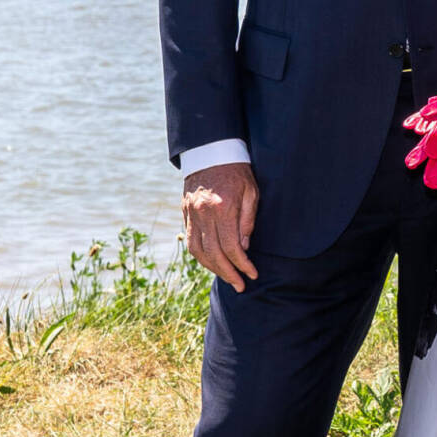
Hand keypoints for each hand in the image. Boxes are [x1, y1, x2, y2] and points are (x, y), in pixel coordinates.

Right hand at [181, 162, 258, 291]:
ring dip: (212, 268)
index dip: (242, 264)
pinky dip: (200, 256)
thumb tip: (244, 247)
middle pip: (213, 253)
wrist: (211, 151)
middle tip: (240, 286)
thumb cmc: (237, 171)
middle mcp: (203, 213)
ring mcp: (190, 213)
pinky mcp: (184, 212)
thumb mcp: (251, 191)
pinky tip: (212, 263)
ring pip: (197, 251)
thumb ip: (248, 220)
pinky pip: (190, 241)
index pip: (230, 246)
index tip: (252, 274)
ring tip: (227, 277)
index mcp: (222, 207)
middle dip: (228, 273)